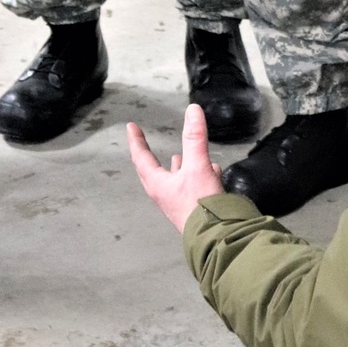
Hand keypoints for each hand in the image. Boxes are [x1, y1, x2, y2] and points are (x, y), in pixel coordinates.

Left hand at [127, 104, 224, 232]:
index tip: (131, 127)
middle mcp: (165, 194)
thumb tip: (192, 110)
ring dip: (175, 167)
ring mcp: (178, 204)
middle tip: (145, 143)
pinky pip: (191, 188)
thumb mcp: (197, 166)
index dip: (137, 141)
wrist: (216, 236)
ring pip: (173, 180)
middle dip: (150, 156)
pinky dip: (197, 175)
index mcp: (158, 184)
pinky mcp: (193, 209)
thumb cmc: (199, 204)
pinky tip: (211, 172)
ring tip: (179, 156)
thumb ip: (195, 138)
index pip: (142, 158)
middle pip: (153, 172)